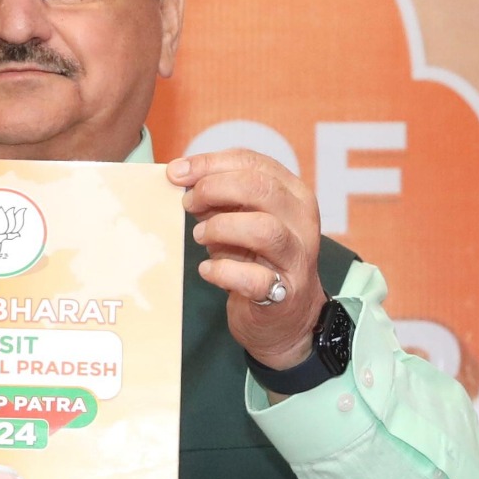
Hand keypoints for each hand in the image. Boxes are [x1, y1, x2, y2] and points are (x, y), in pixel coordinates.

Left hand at [168, 150, 323, 369]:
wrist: (285, 316)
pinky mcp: (285, 293)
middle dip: (214, 189)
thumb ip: (220, 196)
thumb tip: (181, 175)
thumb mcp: (242, 218)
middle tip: (188, 203)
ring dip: (221, 228)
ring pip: (263, 229)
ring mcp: (296, 258)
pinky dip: (222, 271)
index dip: (210, 163)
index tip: (177, 172)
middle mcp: (302, 221)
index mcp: (293, 194)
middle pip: (260, 188)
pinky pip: (253, 278)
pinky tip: (207, 270)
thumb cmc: (257, 259)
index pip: (254, 162)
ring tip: (200, 236)